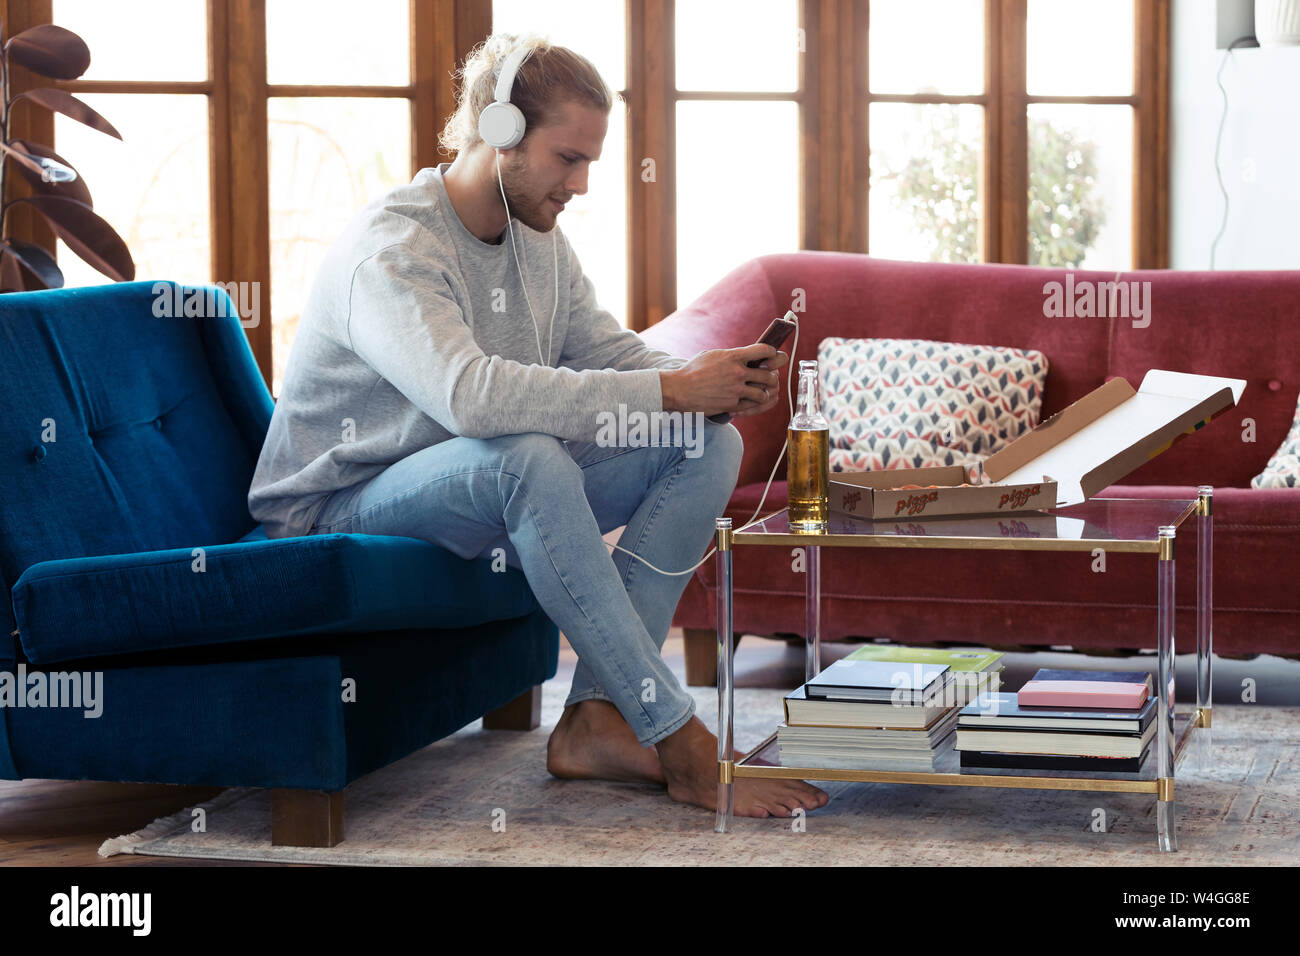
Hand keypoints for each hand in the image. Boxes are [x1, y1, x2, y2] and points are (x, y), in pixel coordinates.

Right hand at [659, 344, 789, 416]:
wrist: (679, 389)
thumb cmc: (693, 370)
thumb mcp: (712, 355)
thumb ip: (731, 355)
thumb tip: (747, 356)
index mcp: (733, 356)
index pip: (764, 350)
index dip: (772, 352)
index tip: (772, 355)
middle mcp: (738, 373)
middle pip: (769, 375)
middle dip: (772, 376)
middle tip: (771, 377)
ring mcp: (736, 390)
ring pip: (763, 393)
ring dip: (764, 393)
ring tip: (761, 392)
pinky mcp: (732, 405)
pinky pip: (751, 406)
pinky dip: (751, 404)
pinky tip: (748, 401)